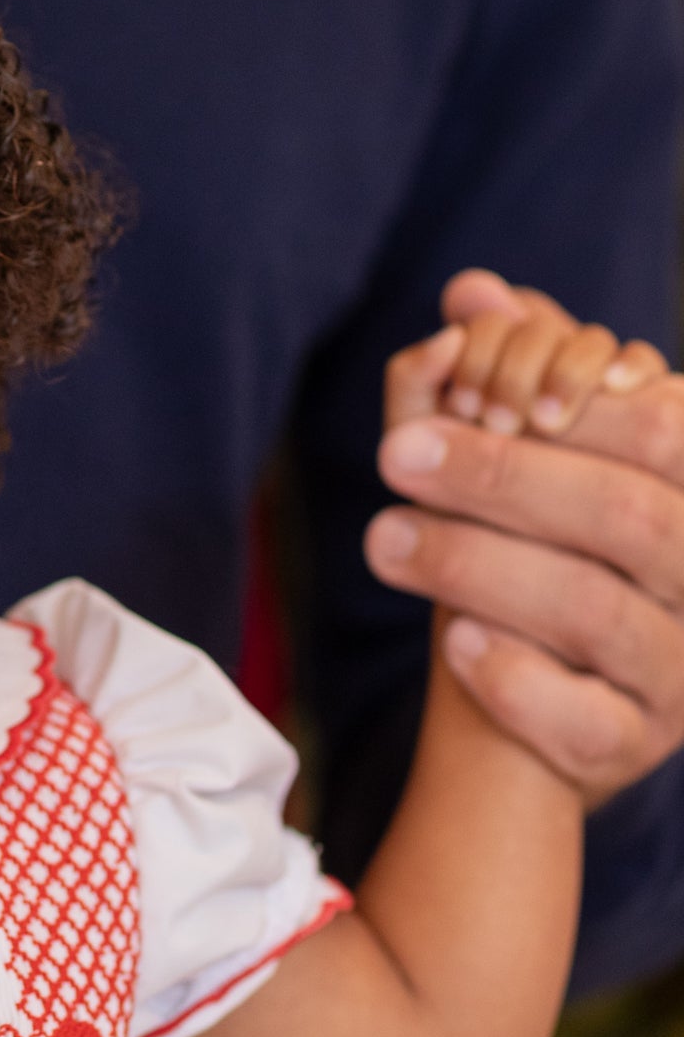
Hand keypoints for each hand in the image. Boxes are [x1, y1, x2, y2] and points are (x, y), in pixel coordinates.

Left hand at [366, 270, 683, 808]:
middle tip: (393, 456)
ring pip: (600, 615)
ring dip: (481, 567)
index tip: (457, 393)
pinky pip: (591, 722)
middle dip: (505, 480)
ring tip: (382, 538)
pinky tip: (452, 641)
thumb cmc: (515, 553)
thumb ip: (494, 376)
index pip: (663, 436)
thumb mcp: (506, 462)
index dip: (567, 410)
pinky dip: (518, 680)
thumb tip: (470, 290)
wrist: (507, 707)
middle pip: (629, 520)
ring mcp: (682, 672)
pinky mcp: (637, 747)